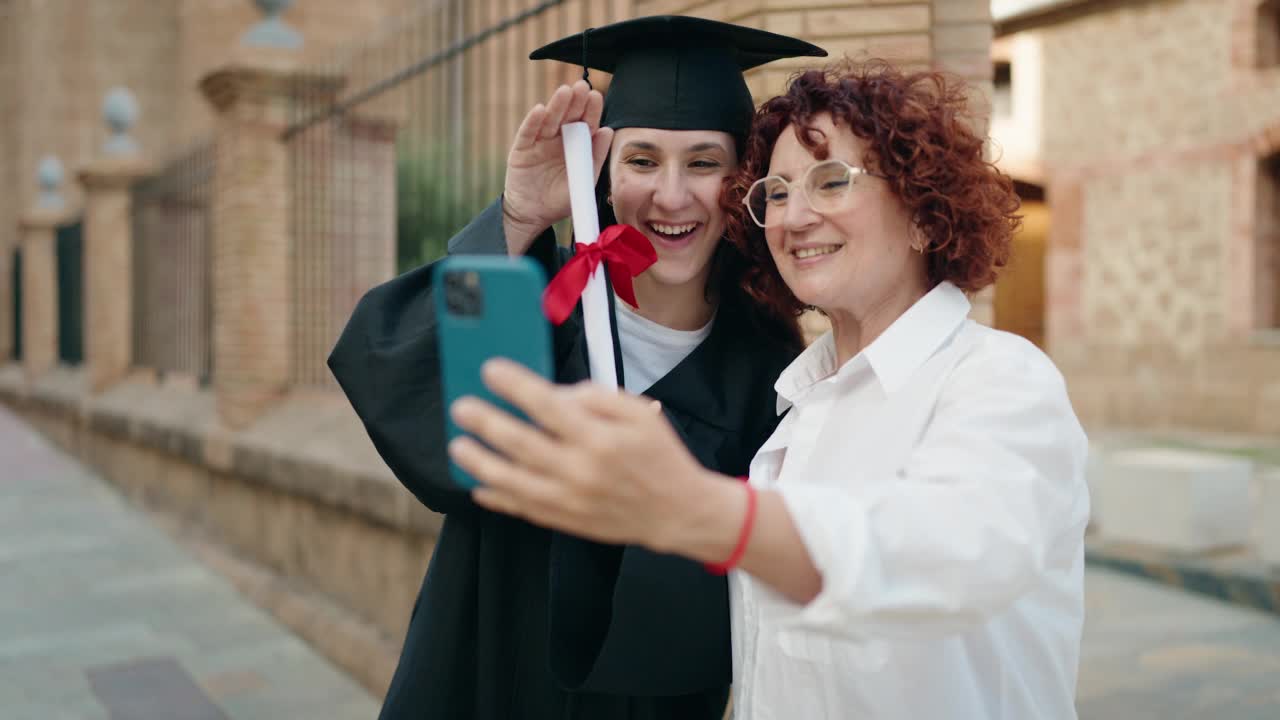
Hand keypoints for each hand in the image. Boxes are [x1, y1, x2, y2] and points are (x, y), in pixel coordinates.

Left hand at [447, 359, 718, 550]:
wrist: (677, 511)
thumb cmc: (658, 455)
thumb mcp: (639, 413)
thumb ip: (595, 397)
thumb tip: (551, 395)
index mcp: (600, 438)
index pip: (547, 406)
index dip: (514, 385)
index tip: (490, 369)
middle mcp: (579, 470)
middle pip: (519, 443)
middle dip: (484, 422)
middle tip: (461, 407)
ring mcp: (568, 500)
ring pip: (510, 481)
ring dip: (479, 462)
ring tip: (458, 445)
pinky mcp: (563, 521)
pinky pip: (520, 509)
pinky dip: (495, 498)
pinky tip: (478, 485)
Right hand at [502, 81, 614, 255]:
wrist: (533, 216)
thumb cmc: (560, 200)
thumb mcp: (583, 180)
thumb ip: (595, 156)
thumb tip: (608, 131)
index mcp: (575, 145)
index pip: (585, 124)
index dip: (590, 110)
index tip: (596, 97)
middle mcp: (557, 140)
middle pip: (567, 117)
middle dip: (575, 102)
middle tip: (582, 87)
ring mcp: (539, 142)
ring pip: (548, 120)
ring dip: (556, 106)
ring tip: (565, 92)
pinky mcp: (521, 150)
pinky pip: (527, 133)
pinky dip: (533, 122)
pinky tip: (540, 110)